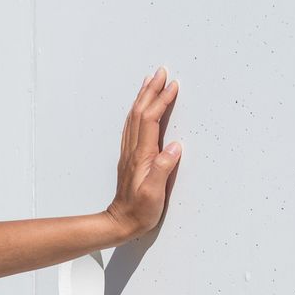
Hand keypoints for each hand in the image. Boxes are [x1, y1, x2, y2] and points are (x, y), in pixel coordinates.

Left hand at [106, 65, 182, 238]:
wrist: (120, 222)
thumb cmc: (140, 211)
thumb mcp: (155, 193)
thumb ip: (163, 169)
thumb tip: (175, 147)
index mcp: (142, 156)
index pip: (150, 120)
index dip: (161, 101)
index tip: (173, 85)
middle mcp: (133, 150)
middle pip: (140, 113)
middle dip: (151, 91)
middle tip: (161, 72)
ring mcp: (129, 153)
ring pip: (134, 118)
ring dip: (143, 98)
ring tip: (150, 82)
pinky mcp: (130, 158)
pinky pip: (132, 127)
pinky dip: (138, 112)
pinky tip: (141, 109)